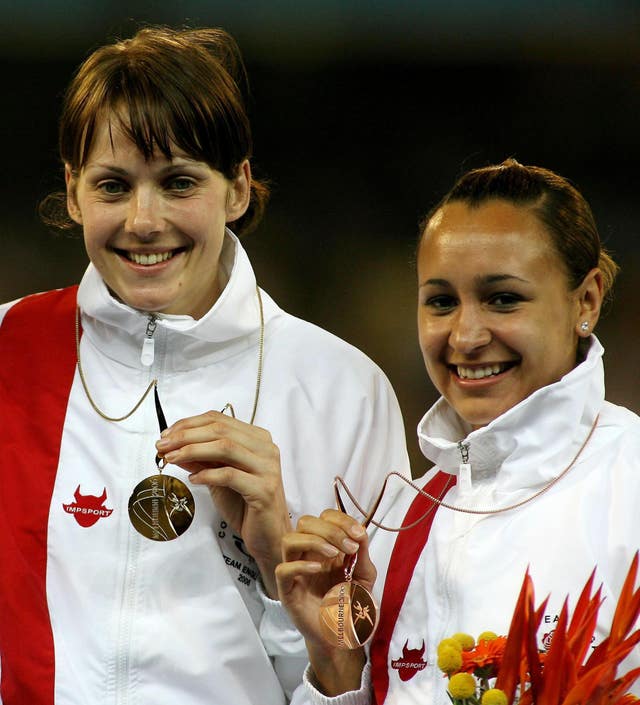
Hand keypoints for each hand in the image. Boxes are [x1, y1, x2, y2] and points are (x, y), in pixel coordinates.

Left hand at [156, 410, 290, 596]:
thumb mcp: (218, 477)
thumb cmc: (245, 504)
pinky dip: (207, 475)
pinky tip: (193, 479)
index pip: (219, 419)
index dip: (189, 424)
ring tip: (171, 458)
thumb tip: (172, 446)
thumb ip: (200, 459)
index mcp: (257, 439)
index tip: (166, 434)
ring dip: (192, 450)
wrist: (268, 536)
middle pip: (220, 430)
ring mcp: (267, 468)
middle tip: (162, 445)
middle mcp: (266, 448)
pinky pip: (230, 475)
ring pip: (225, 447)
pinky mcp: (264, 489)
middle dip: (186, 436)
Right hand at [276, 509, 375, 694]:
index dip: (341, 520)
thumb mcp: (364, 576)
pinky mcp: (288, 591)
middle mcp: (307, 554)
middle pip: (305, 522)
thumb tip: (360, 532)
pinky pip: (283, 570)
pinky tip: (319, 570)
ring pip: (289, 540)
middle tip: (349, 546)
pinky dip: (300, 565)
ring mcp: (295, 571)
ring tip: (334, 555)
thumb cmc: (351, 604)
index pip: (324, 517)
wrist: (344, 636)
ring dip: (314, 541)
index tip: (359, 535)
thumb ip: (362, 554)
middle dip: (329, 529)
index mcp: (325, 545)